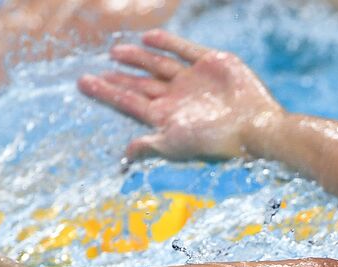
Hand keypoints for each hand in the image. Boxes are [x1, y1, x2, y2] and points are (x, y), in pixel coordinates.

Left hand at [78, 29, 283, 163]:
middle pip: (140, 85)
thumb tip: (123, 158)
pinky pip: (184, 50)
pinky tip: (149, 37)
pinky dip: (168, 42)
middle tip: (95, 70)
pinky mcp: (212, 64)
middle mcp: (178, 98)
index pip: (128, 103)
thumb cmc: (216, 142)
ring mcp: (194, 80)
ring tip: (115, 51)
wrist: (256, 128)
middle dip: (118, 78)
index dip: (105, 92)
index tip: (82, 82)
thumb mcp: (177, 146)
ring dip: (137, 58)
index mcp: (166, 117)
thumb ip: (150, 146)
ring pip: (158, 65)